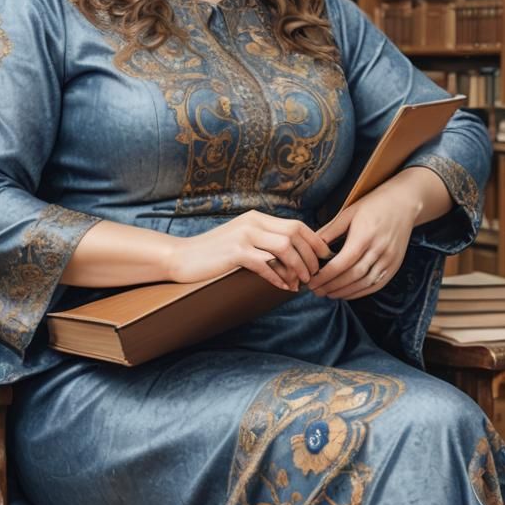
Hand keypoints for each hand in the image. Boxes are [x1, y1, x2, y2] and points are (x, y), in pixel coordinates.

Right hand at [168, 211, 332, 291]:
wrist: (181, 257)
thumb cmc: (213, 253)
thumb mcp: (241, 239)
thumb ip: (263, 241)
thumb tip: (292, 254)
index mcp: (256, 217)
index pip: (296, 224)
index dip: (314, 241)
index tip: (323, 257)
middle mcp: (252, 222)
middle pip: (295, 234)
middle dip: (310, 256)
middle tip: (315, 274)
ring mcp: (244, 236)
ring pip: (285, 248)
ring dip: (298, 267)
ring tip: (302, 282)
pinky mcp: (235, 252)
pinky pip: (266, 264)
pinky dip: (279, 277)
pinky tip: (284, 287)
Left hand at [308, 176, 423, 300]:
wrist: (404, 202)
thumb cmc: (373, 205)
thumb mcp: (348, 212)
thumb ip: (330, 231)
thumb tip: (310, 247)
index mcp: (365, 235)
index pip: (342, 263)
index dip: (325, 275)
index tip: (312, 280)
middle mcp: (379, 249)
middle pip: (352, 275)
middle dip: (331, 286)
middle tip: (315, 290)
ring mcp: (389, 259)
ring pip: (365, 283)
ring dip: (344, 292)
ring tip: (328, 293)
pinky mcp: (395, 265)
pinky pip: (377, 284)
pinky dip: (360, 292)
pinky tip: (347, 293)